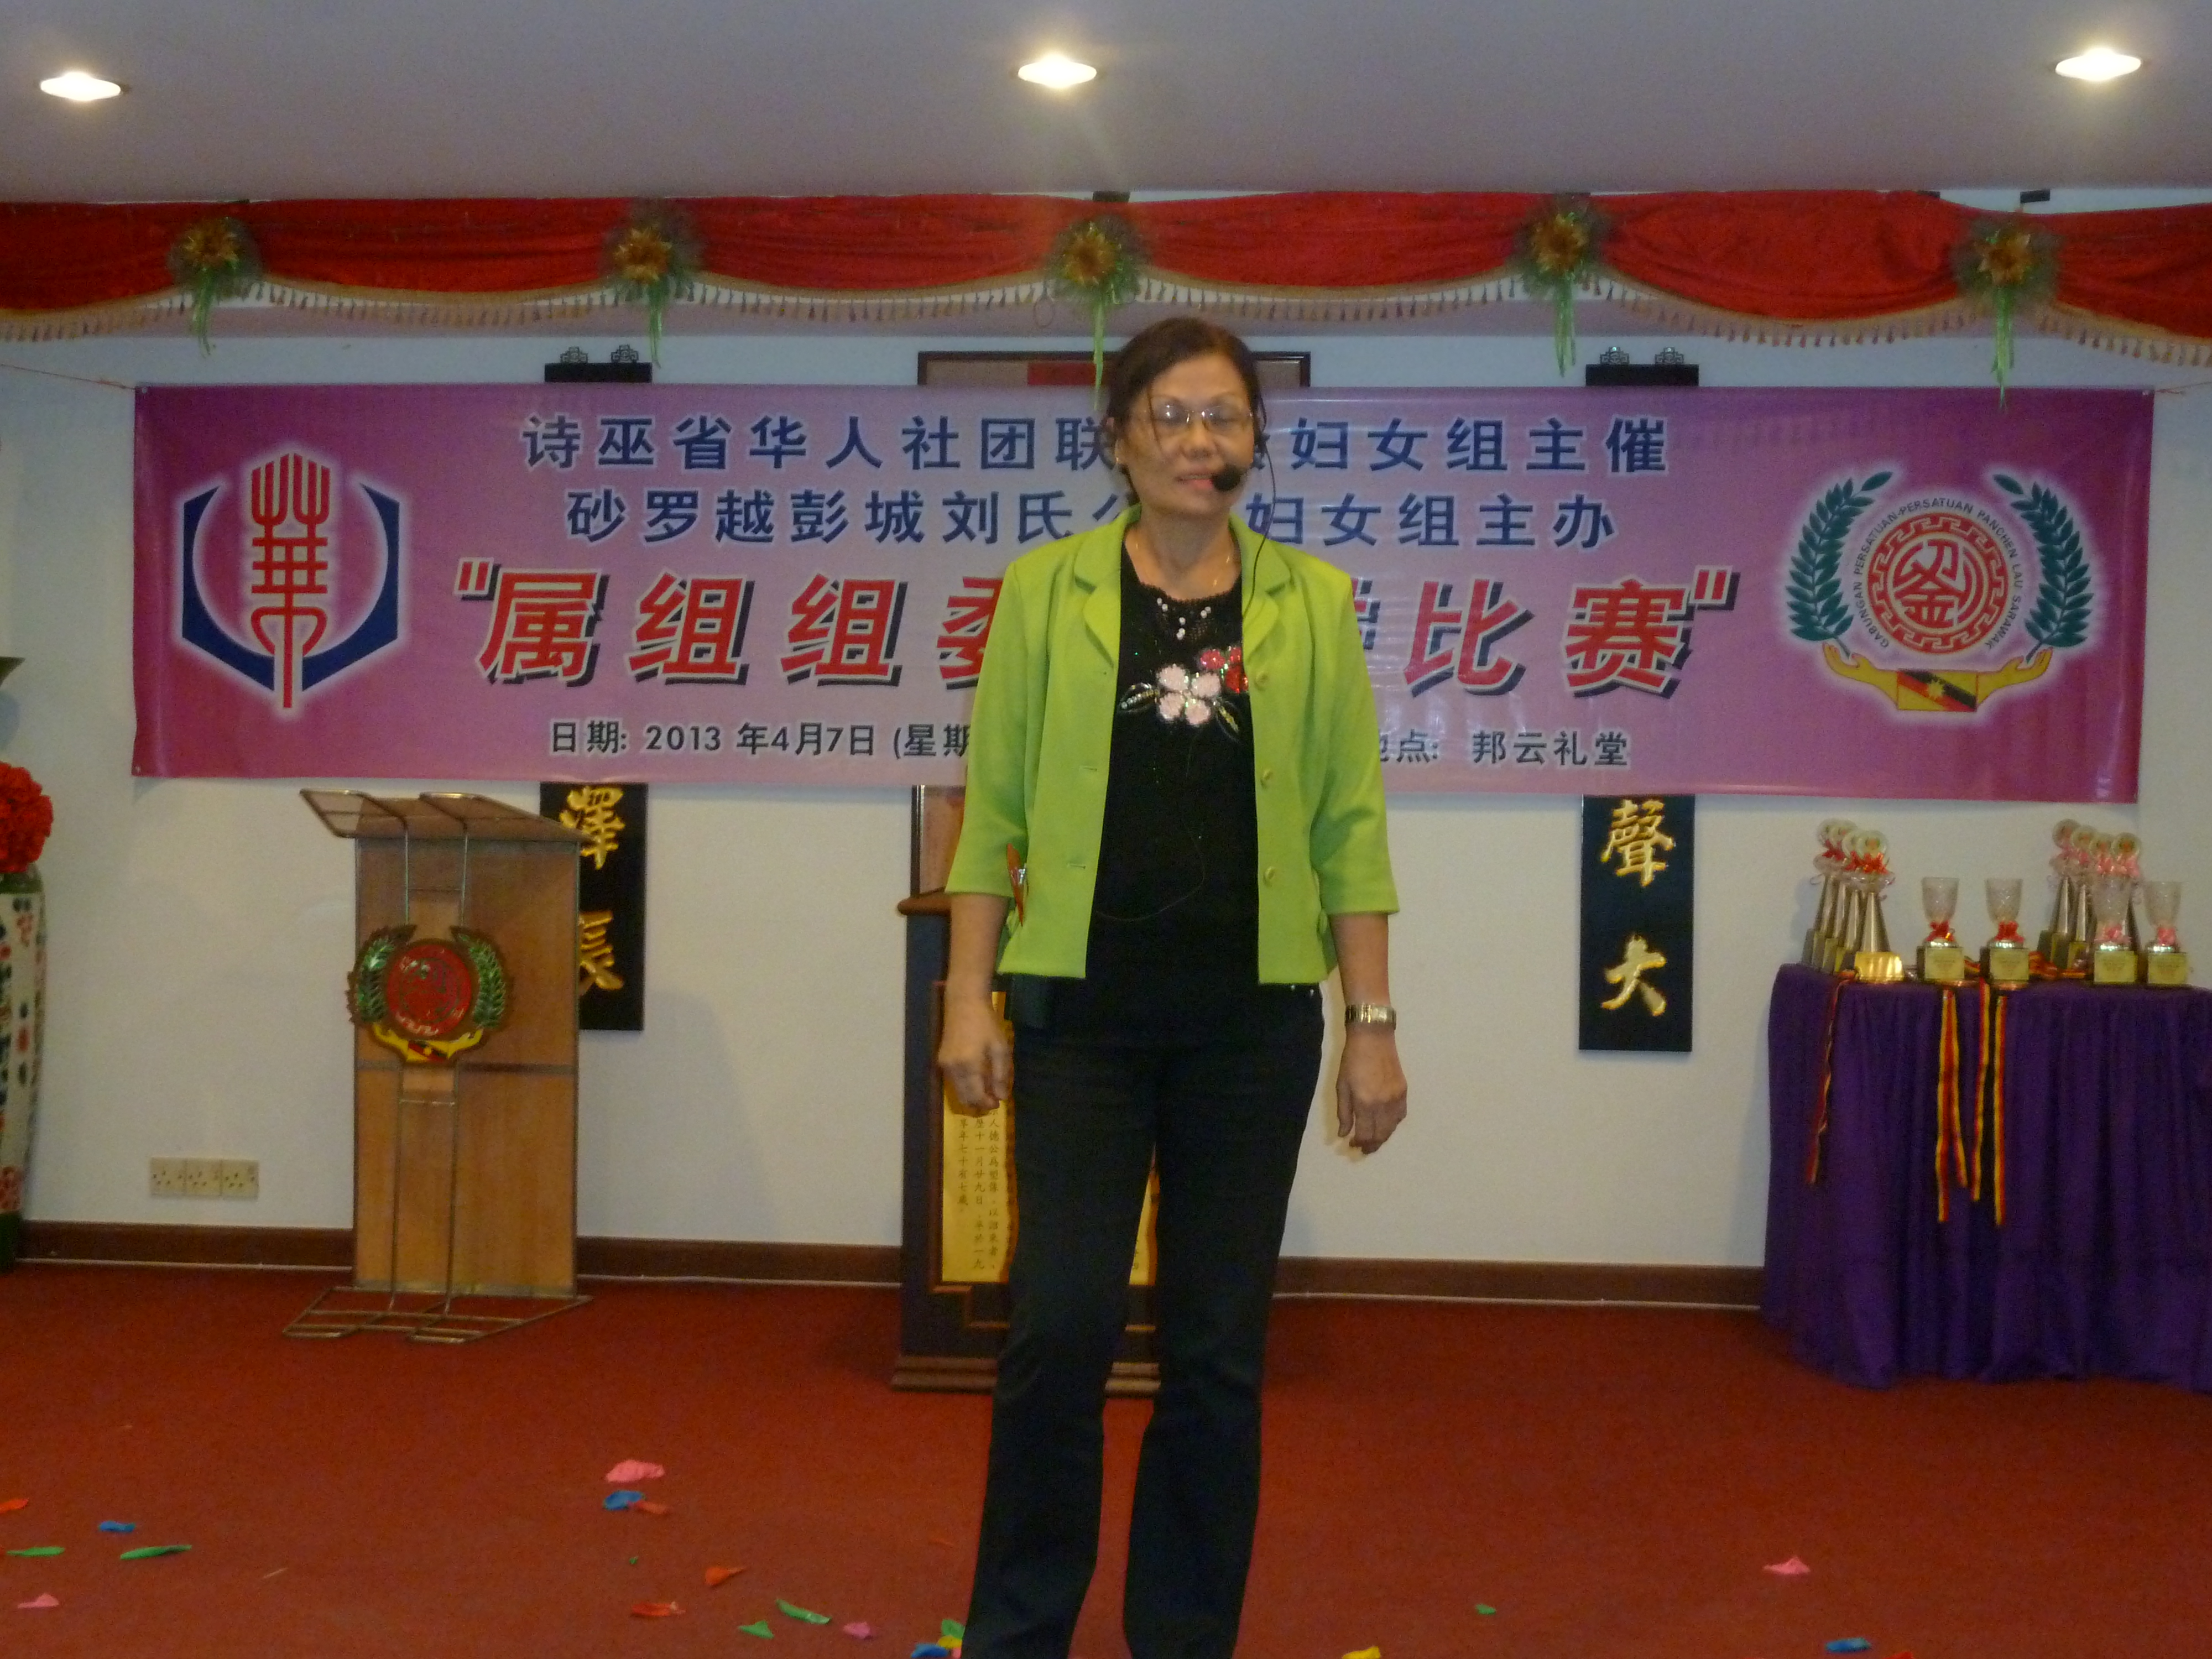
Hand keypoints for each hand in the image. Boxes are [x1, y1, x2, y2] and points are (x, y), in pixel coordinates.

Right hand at [939, 992, 1012, 1113]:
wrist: (964, 1003)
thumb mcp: (999, 1048)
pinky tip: (976, 1080)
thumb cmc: (986, 1023)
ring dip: (971, 1096)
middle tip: (992, 1102)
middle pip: (963, 1098)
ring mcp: (944, 1065)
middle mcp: (952, 1069)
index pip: (976, 1096)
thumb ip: (1000, 1075)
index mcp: (968, 1066)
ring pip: (957, 1091)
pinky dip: (964, 1086)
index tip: (998, 1104)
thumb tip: (1001, 1097)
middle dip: (978, 1104)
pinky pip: (953, 1081)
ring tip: (986, 1092)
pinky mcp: (941, 1059)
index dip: (987, 1104)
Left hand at [1334, 1028, 1406, 1153]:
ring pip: (1392, 1127)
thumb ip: (1344, 1112)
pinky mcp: (1403, 1091)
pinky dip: (1393, 1124)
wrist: (1373, 1038)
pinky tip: (1386, 1124)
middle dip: (1372, 1145)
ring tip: (1374, 1140)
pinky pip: (1401, 1115)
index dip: (1360, 1143)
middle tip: (1364, 1149)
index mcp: (1365, 1103)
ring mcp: (1396, 1098)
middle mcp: (1383, 1105)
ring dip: (1383, 1137)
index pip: (1366, 1134)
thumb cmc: (1352, 1060)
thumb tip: (1344, 1134)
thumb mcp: (1341, 1086)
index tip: (1353, 1145)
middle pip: (1381, 1135)